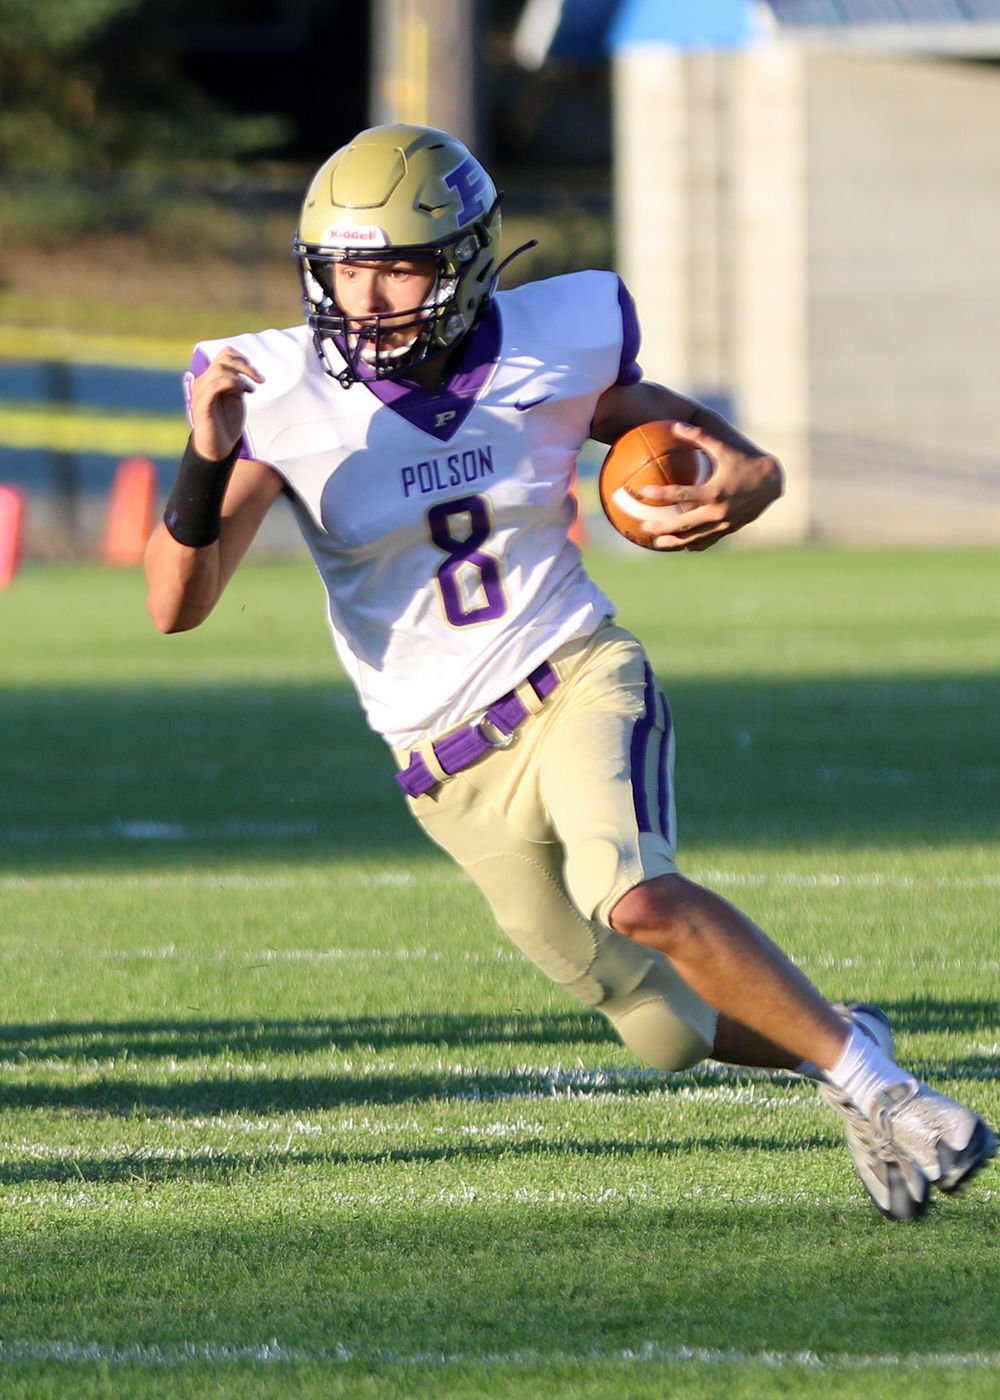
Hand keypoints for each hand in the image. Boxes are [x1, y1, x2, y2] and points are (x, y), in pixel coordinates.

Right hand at [189, 347, 264, 461]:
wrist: (218, 448)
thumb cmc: (228, 423)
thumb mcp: (236, 398)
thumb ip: (237, 382)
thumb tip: (243, 370)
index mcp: (211, 377)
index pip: (225, 354)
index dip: (242, 359)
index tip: (256, 375)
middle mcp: (203, 381)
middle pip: (223, 359)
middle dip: (245, 366)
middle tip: (260, 380)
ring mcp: (201, 392)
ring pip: (220, 370)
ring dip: (241, 376)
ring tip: (251, 390)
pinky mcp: (201, 405)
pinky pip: (215, 385)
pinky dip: (234, 384)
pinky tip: (246, 392)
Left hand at [638, 422, 783, 551]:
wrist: (772, 482)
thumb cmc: (745, 460)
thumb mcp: (723, 448)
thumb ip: (699, 437)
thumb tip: (676, 426)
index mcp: (714, 491)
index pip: (682, 495)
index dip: (662, 494)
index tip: (644, 492)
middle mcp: (718, 511)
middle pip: (684, 524)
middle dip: (662, 527)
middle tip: (644, 527)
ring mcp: (724, 524)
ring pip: (695, 538)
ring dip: (674, 542)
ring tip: (656, 543)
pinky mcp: (729, 530)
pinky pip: (708, 541)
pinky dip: (692, 545)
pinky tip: (679, 545)